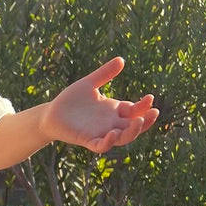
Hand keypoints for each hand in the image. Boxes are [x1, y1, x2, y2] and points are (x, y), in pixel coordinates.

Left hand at [41, 57, 158, 152]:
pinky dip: (108, 142)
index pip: (134, 111)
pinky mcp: (87, 140)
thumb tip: (121, 60)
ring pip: (121, 138)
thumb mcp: (90, 83)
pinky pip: (101, 145)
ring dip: (132, 132)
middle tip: (154, 112)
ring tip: (138, 122)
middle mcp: (110, 124)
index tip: (150, 98)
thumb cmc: (71, 100)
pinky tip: (112, 133)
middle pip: (132, 127)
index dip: (143, 106)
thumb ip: (104, 74)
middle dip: (145, 121)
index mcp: (113, 110)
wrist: (51, 114)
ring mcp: (100, 133)